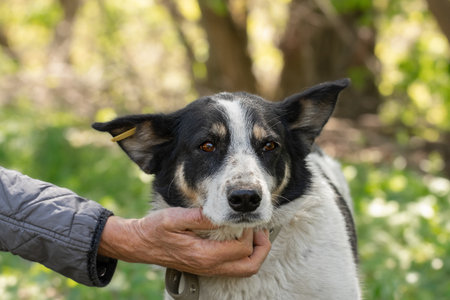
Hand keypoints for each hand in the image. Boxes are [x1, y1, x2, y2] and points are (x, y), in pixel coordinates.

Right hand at [98, 207, 270, 276]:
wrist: (140, 244)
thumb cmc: (155, 230)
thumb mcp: (174, 217)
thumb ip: (199, 217)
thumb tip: (221, 214)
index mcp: (204, 254)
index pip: (241, 249)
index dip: (249, 233)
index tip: (244, 219)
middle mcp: (209, 266)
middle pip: (250, 266)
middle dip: (262, 248)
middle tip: (259, 230)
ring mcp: (208, 269)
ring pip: (244, 270)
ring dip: (255, 253)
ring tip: (252, 233)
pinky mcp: (206, 267)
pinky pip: (234, 268)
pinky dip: (244, 255)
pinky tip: (239, 238)